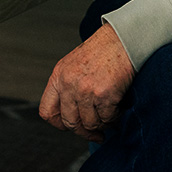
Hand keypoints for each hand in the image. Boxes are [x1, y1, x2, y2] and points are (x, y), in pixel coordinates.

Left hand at [39, 23, 134, 141]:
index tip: (71, 126)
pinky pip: (107, 118)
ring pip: (90, 123)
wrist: (124, 38)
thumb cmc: (104, 50)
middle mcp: (68, 84)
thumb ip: (68, 86)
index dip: (59, 123)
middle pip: (70, 122)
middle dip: (84, 131)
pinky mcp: (104, 95)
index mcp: (58, 76)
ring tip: (110, 117)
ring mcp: (85, 90)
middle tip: (96, 133)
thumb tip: (73, 114)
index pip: (47, 111)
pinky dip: (114, 118)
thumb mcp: (75, 64)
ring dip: (102, 124)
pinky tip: (118, 109)